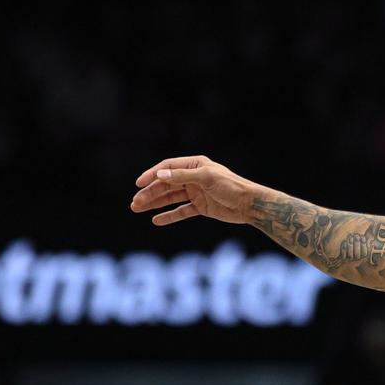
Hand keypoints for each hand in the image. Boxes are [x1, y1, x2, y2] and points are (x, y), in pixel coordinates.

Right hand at [130, 155, 262, 225]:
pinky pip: (181, 211)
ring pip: (171, 198)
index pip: (168, 168)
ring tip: (138, 209)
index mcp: (195, 165)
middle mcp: (193, 177)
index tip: (139, 184)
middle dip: (150, 193)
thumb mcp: (207, 178)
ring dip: (155, 203)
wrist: (249, 205)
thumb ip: (183, 177)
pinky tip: (156, 220)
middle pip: (166, 184)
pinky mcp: (201, 207)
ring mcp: (196, 192)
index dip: (152, 175)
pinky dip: (169, 215)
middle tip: (135, 203)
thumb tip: (160, 175)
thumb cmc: (231, 186)